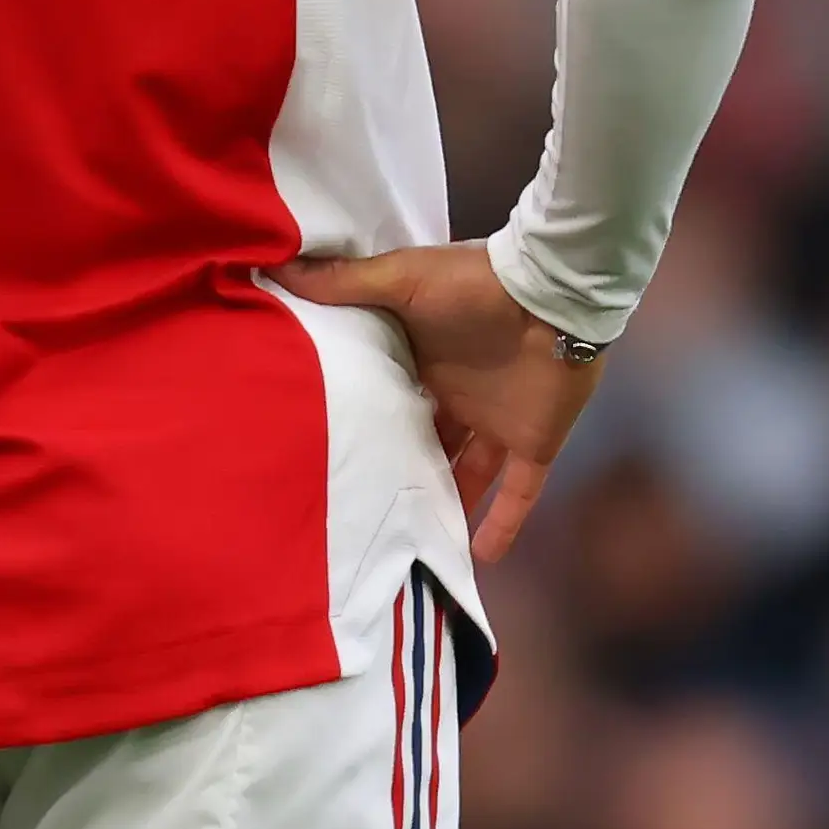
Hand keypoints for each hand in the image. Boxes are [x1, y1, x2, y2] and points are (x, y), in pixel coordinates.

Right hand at [273, 243, 597, 560]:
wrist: (551, 296)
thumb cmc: (474, 287)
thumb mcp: (401, 279)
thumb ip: (344, 282)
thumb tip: (277, 267)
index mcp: (425, 361)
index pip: (390, 400)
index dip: (364, 424)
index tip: (325, 453)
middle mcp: (458, 397)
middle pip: (425, 444)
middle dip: (400, 473)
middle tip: (360, 513)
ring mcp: (497, 423)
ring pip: (467, 476)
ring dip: (445, 508)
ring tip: (409, 549)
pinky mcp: (534, 444)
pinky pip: (519, 494)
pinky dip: (504, 524)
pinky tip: (479, 561)